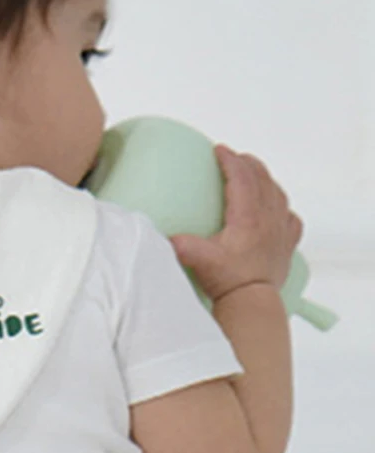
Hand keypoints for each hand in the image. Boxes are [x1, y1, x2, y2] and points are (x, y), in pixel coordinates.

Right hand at [169, 144, 303, 301]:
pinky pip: (290, 219)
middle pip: (263, 179)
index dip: (230, 160)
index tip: (220, 150)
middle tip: (235, 158)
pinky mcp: (286, 246)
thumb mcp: (199, 260)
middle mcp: (268, 219)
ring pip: (278, 194)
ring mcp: (280, 231)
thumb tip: (162, 235)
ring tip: (254, 176)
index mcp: (248, 217)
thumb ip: (180, 244)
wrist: (252, 302)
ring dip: (266, 180)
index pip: (242, 177)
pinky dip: (282, 208)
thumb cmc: (228, 282)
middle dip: (248, 164)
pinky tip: (277, 210)